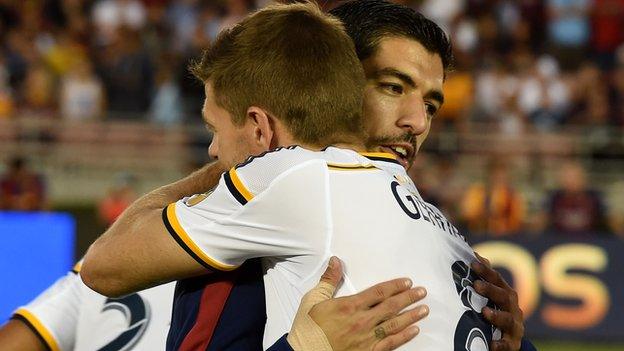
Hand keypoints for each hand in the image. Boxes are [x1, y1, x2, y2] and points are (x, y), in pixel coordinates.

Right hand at [288, 257, 428, 350]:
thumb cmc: (307, 328)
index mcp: (350, 306)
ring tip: (424, 309)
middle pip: (391, 307)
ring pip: (394, 324)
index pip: (379, 292)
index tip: (407, 282)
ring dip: (411, 316)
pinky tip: (413, 331)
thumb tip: (336, 261)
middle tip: (422, 292)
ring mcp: (366, 338)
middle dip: (409, 298)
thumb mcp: (313, 300)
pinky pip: (390, 344)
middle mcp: (362, 321)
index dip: (395, 286)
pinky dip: (403, 337)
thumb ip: (328, 280)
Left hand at [471, 252, 524, 350]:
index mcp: (506, 294)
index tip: (473, 263)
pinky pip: (507, 344)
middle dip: (491, 290)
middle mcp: (513, 308)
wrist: (509, 340)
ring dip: (497, 315)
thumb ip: (484, 278)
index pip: (497, 279)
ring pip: (508, 320)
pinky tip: (492, 344)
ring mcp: (514, 327)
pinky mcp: (512, 344)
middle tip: (476, 285)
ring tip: (484, 312)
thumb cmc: (497, 312)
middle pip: (504, 296)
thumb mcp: (492, 296)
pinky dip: (500, 344)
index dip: (486, 271)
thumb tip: (474, 255)